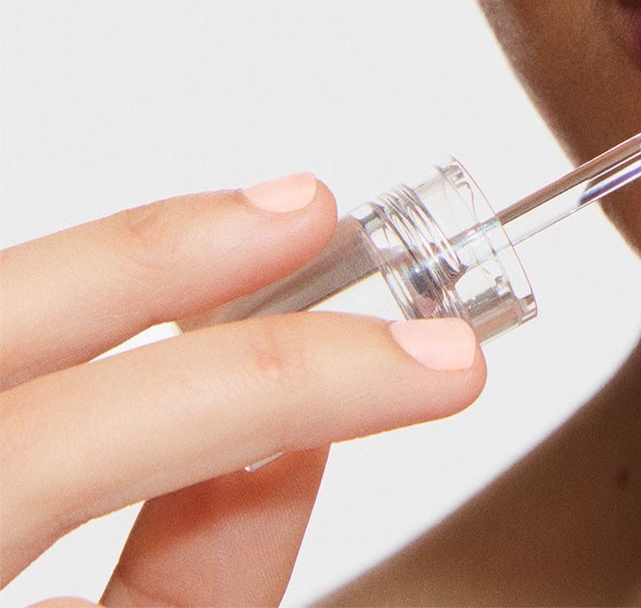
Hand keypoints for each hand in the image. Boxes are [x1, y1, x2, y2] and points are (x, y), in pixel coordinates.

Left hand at [0, 175, 486, 605]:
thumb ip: (198, 585)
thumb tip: (297, 432)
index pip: (78, 443)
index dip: (283, 381)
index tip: (434, 368)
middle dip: (162, 253)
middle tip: (314, 218)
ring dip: (111, 269)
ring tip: (249, 239)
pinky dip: (58, 316)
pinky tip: (137, 315)